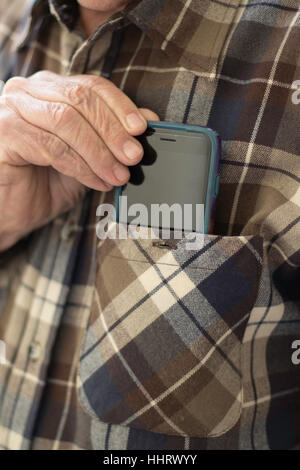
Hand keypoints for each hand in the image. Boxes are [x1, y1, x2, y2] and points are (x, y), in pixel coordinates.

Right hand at [0, 71, 158, 249]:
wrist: (12, 211)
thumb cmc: (47, 182)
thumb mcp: (88, 157)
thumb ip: (111, 137)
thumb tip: (148, 120)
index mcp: (49, 89)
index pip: (91, 85)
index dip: (120, 105)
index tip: (142, 128)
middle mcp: (28, 91)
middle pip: (80, 99)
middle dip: (113, 130)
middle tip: (134, 156)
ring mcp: (11, 109)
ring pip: (66, 121)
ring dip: (99, 152)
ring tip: (118, 174)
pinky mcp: (4, 133)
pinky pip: (51, 146)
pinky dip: (80, 166)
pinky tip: (97, 181)